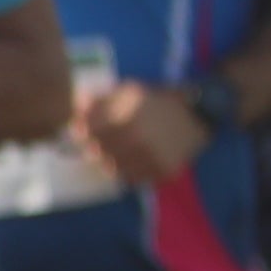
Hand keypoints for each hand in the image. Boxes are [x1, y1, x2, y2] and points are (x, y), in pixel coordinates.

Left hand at [72, 79, 209, 191]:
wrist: (197, 114)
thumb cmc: (156, 101)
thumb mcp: (128, 91)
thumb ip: (99, 100)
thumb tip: (74, 106)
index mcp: (126, 115)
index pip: (86, 132)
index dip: (81, 132)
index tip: (82, 132)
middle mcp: (138, 138)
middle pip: (96, 153)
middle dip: (94, 148)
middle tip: (99, 144)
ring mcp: (151, 157)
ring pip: (112, 169)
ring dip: (109, 161)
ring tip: (118, 151)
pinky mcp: (163, 171)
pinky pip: (133, 179)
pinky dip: (129, 171)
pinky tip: (134, 159)